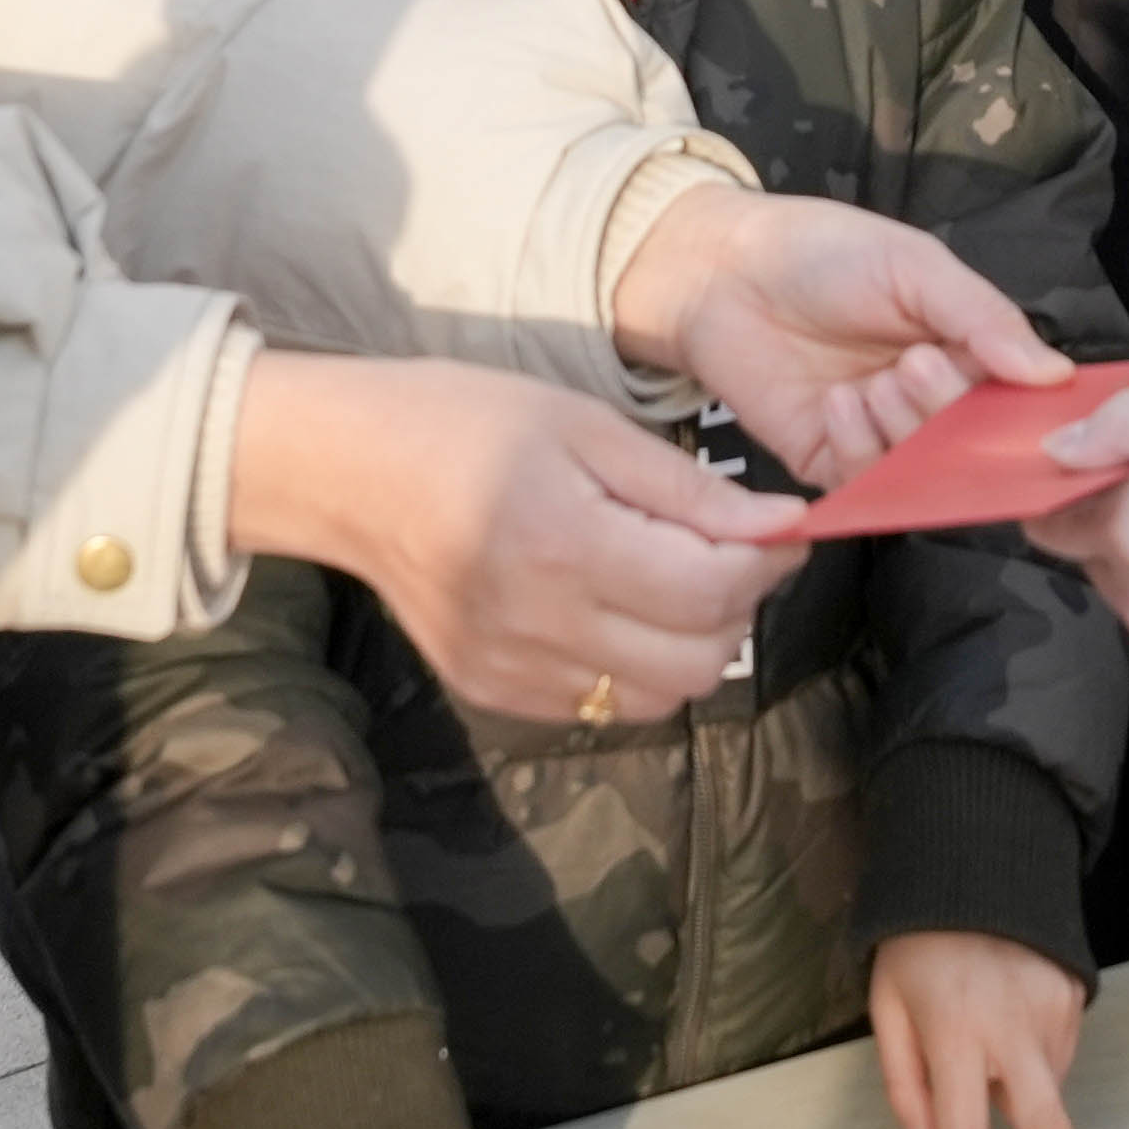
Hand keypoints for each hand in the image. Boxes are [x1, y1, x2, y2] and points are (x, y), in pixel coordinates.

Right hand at [226, 351, 804, 720]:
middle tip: (727, 550)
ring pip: (660, 698)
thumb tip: (781, 525)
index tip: (782, 528)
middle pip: (697, 659)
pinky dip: (634, 665)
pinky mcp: (495, 694)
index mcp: (562, 542)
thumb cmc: (465, 422)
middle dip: (737, 606)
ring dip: (692, 645)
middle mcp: (537, 624)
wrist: (346, 473)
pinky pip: (604, 706)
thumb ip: (686, 487)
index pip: (709, 589)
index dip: (768, 561)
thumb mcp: (583, 424)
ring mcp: (512, 671)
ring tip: (670, 580)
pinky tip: (614, 607)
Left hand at [613, 185, 1074, 482]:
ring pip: (923, 469)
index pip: (1015, 398)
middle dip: (949, 413)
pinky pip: (866, 484)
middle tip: (917, 367)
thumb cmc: (822, 252)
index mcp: (963, 348)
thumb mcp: (916, 266)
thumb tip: (1053, 373)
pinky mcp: (829, 460)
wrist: (724, 270)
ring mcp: (880, 433)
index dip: (1022, 409)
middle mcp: (929, 399)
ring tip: (874, 383)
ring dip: (904, 431)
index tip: (1020, 406)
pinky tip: (839, 404)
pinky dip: (861, 450)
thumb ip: (984, 317)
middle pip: (972, 441)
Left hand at [869, 929, 1084, 1128]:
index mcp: (957, 1031)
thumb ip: (907, 1087)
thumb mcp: (887, 1009)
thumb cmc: (917, 940)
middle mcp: (1014, 1028)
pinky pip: (1058, 1059)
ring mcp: (1054, 1012)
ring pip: (1046, 1093)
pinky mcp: (1076, 1000)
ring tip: (980, 1050)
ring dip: (1018, 1105)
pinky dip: (1032, 1068)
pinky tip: (1004, 1029)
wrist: (976, 858)